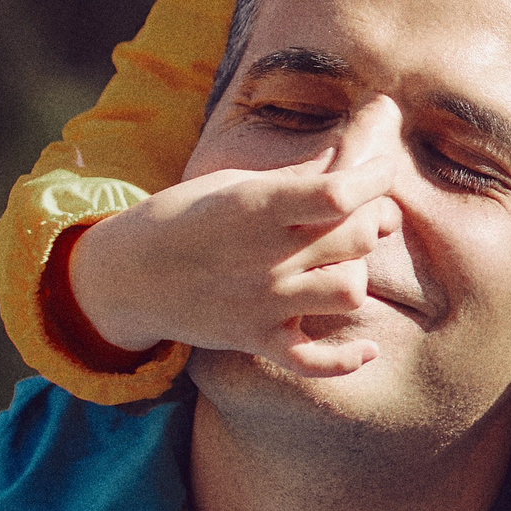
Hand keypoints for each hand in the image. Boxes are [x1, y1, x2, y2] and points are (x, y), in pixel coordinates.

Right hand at [65, 151, 402, 373]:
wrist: (125, 274)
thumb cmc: (188, 217)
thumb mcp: (235, 183)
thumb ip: (297, 176)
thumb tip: (361, 148)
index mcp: (257, 207)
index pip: (338, 193)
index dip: (375, 179)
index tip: (385, 169)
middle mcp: (265, 256)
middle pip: (356, 238)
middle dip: (375, 220)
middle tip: (370, 212)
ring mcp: (261, 301)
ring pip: (348, 292)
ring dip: (357, 275)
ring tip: (343, 263)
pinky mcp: (254, 339)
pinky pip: (312, 362)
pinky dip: (344, 361)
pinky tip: (366, 349)